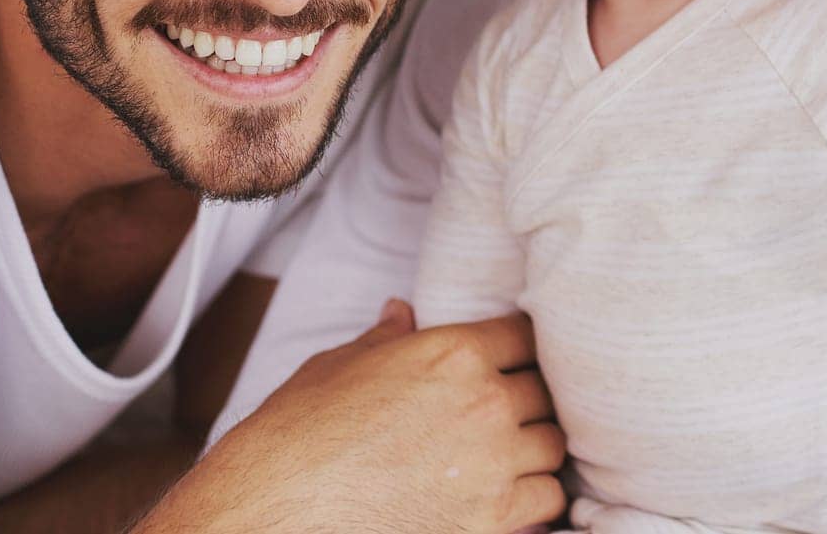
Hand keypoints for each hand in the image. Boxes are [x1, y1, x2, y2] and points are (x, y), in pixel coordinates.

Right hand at [135, 303, 565, 533]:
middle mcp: (484, 402)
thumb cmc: (297, 435)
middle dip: (527, 401)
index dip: (518, 349)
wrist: (273, 511)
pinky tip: (506, 496)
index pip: (525, 335)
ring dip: (534, 450)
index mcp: (452, 353)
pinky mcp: (491, 520)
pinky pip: (547, 500)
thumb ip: (387, 337)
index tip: (511, 362)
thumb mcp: (339, 365)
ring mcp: (493, 463)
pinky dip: (533, 498)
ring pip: (553, 446)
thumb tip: (401, 312)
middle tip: (504, 414)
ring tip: (507, 457)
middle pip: (544, 392)